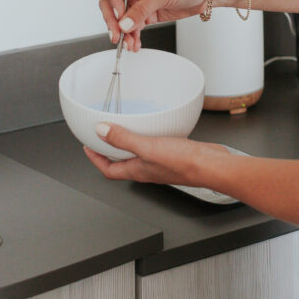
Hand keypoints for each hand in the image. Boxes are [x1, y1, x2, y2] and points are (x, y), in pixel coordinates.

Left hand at [83, 121, 231, 187]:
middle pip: (121, 163)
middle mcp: (146, 169)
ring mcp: (160, 163)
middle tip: (102, 136)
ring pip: (138, 154)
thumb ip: (122, 139)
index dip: (95, 159)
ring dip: (128, 143)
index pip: (108, 170)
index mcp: (136, 171)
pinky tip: (153, 127)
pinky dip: (148, 137)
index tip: (88, 147)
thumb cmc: (183, 163)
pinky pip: (154, 147)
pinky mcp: (173, 155)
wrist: (211, 165)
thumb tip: (100, 132)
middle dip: (109, 150)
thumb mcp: (146, 148)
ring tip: (123, 129)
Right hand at [97, 0, 209, 50]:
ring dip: (123, 33)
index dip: (110, 0)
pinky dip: (133, 37)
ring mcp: (140, 3)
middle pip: (111, 4)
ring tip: (129, 44)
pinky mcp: (148, 15)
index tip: (119, 14)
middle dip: (112, 21)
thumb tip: (124, 23)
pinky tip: (135, 44)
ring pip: (122, 19)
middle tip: (117, 35)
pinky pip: (134, 27)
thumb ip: (142, 9)